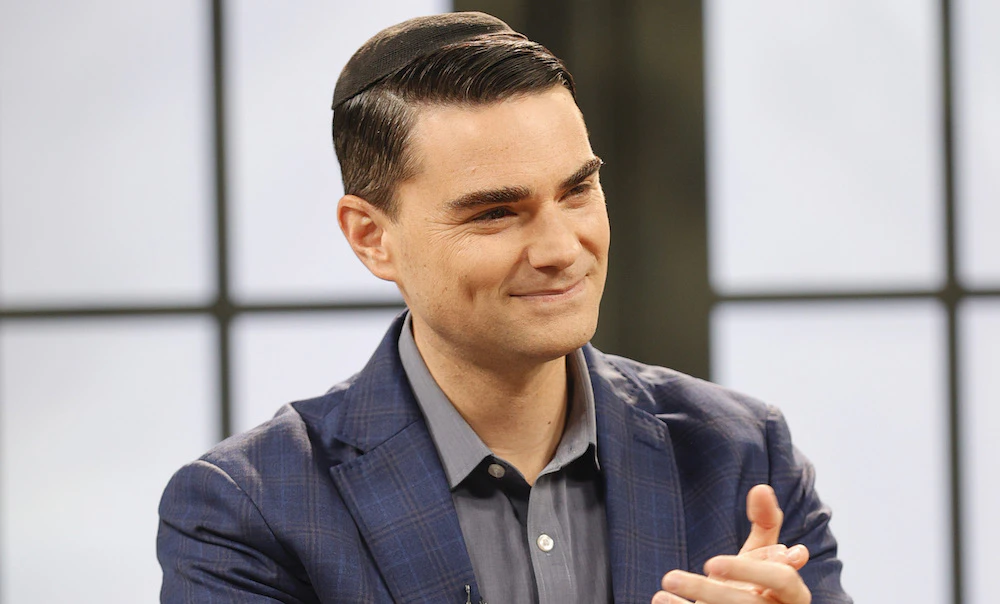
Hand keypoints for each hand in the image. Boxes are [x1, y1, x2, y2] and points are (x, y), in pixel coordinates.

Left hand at [651, 485, 811, 602]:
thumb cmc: (753, 585)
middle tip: (691, 569)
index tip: (713, 563)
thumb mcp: (761, 556)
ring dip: (696, 594)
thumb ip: (766, 523)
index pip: (782, 580)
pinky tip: (660, 598)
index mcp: (792, 594)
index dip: (751, 571)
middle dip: (713, 590)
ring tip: (667, 580)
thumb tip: (761, 488)